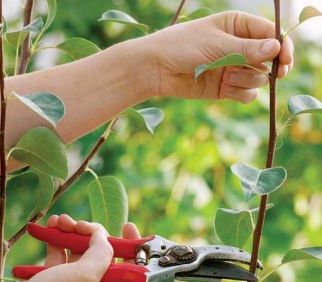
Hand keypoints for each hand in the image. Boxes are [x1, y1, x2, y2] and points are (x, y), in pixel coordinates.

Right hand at [6, 215, 140, 281]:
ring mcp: (74, 280)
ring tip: (60, 221)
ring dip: (72, 231)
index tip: (127, 225)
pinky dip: (58, 238)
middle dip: (92, 233)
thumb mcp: (85, 274)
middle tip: (80, 225)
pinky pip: (62, 251)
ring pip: (80, 248)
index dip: (131, 245)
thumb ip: (101, 253)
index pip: (129, 265)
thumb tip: (102, 236)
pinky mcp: (56, 274)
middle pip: (102, 251)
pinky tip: (51, 227)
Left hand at [145, 11, 293, 102]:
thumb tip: (276, 48)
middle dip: (270, 67)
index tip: (286, 60)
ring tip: (227, 78)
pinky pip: (246, 94)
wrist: (157, 70)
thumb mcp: (216, 45)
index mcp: (237, 26)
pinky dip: (240, 93)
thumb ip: (246, 49)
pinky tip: (226, 89)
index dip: (282, 47)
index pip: (270, 34)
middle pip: (269, 59)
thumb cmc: (182, 47)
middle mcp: (239, 47)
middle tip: (274, 73)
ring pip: (258, 78)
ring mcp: (233, 68)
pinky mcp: (226, 88)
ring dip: (247, 80)